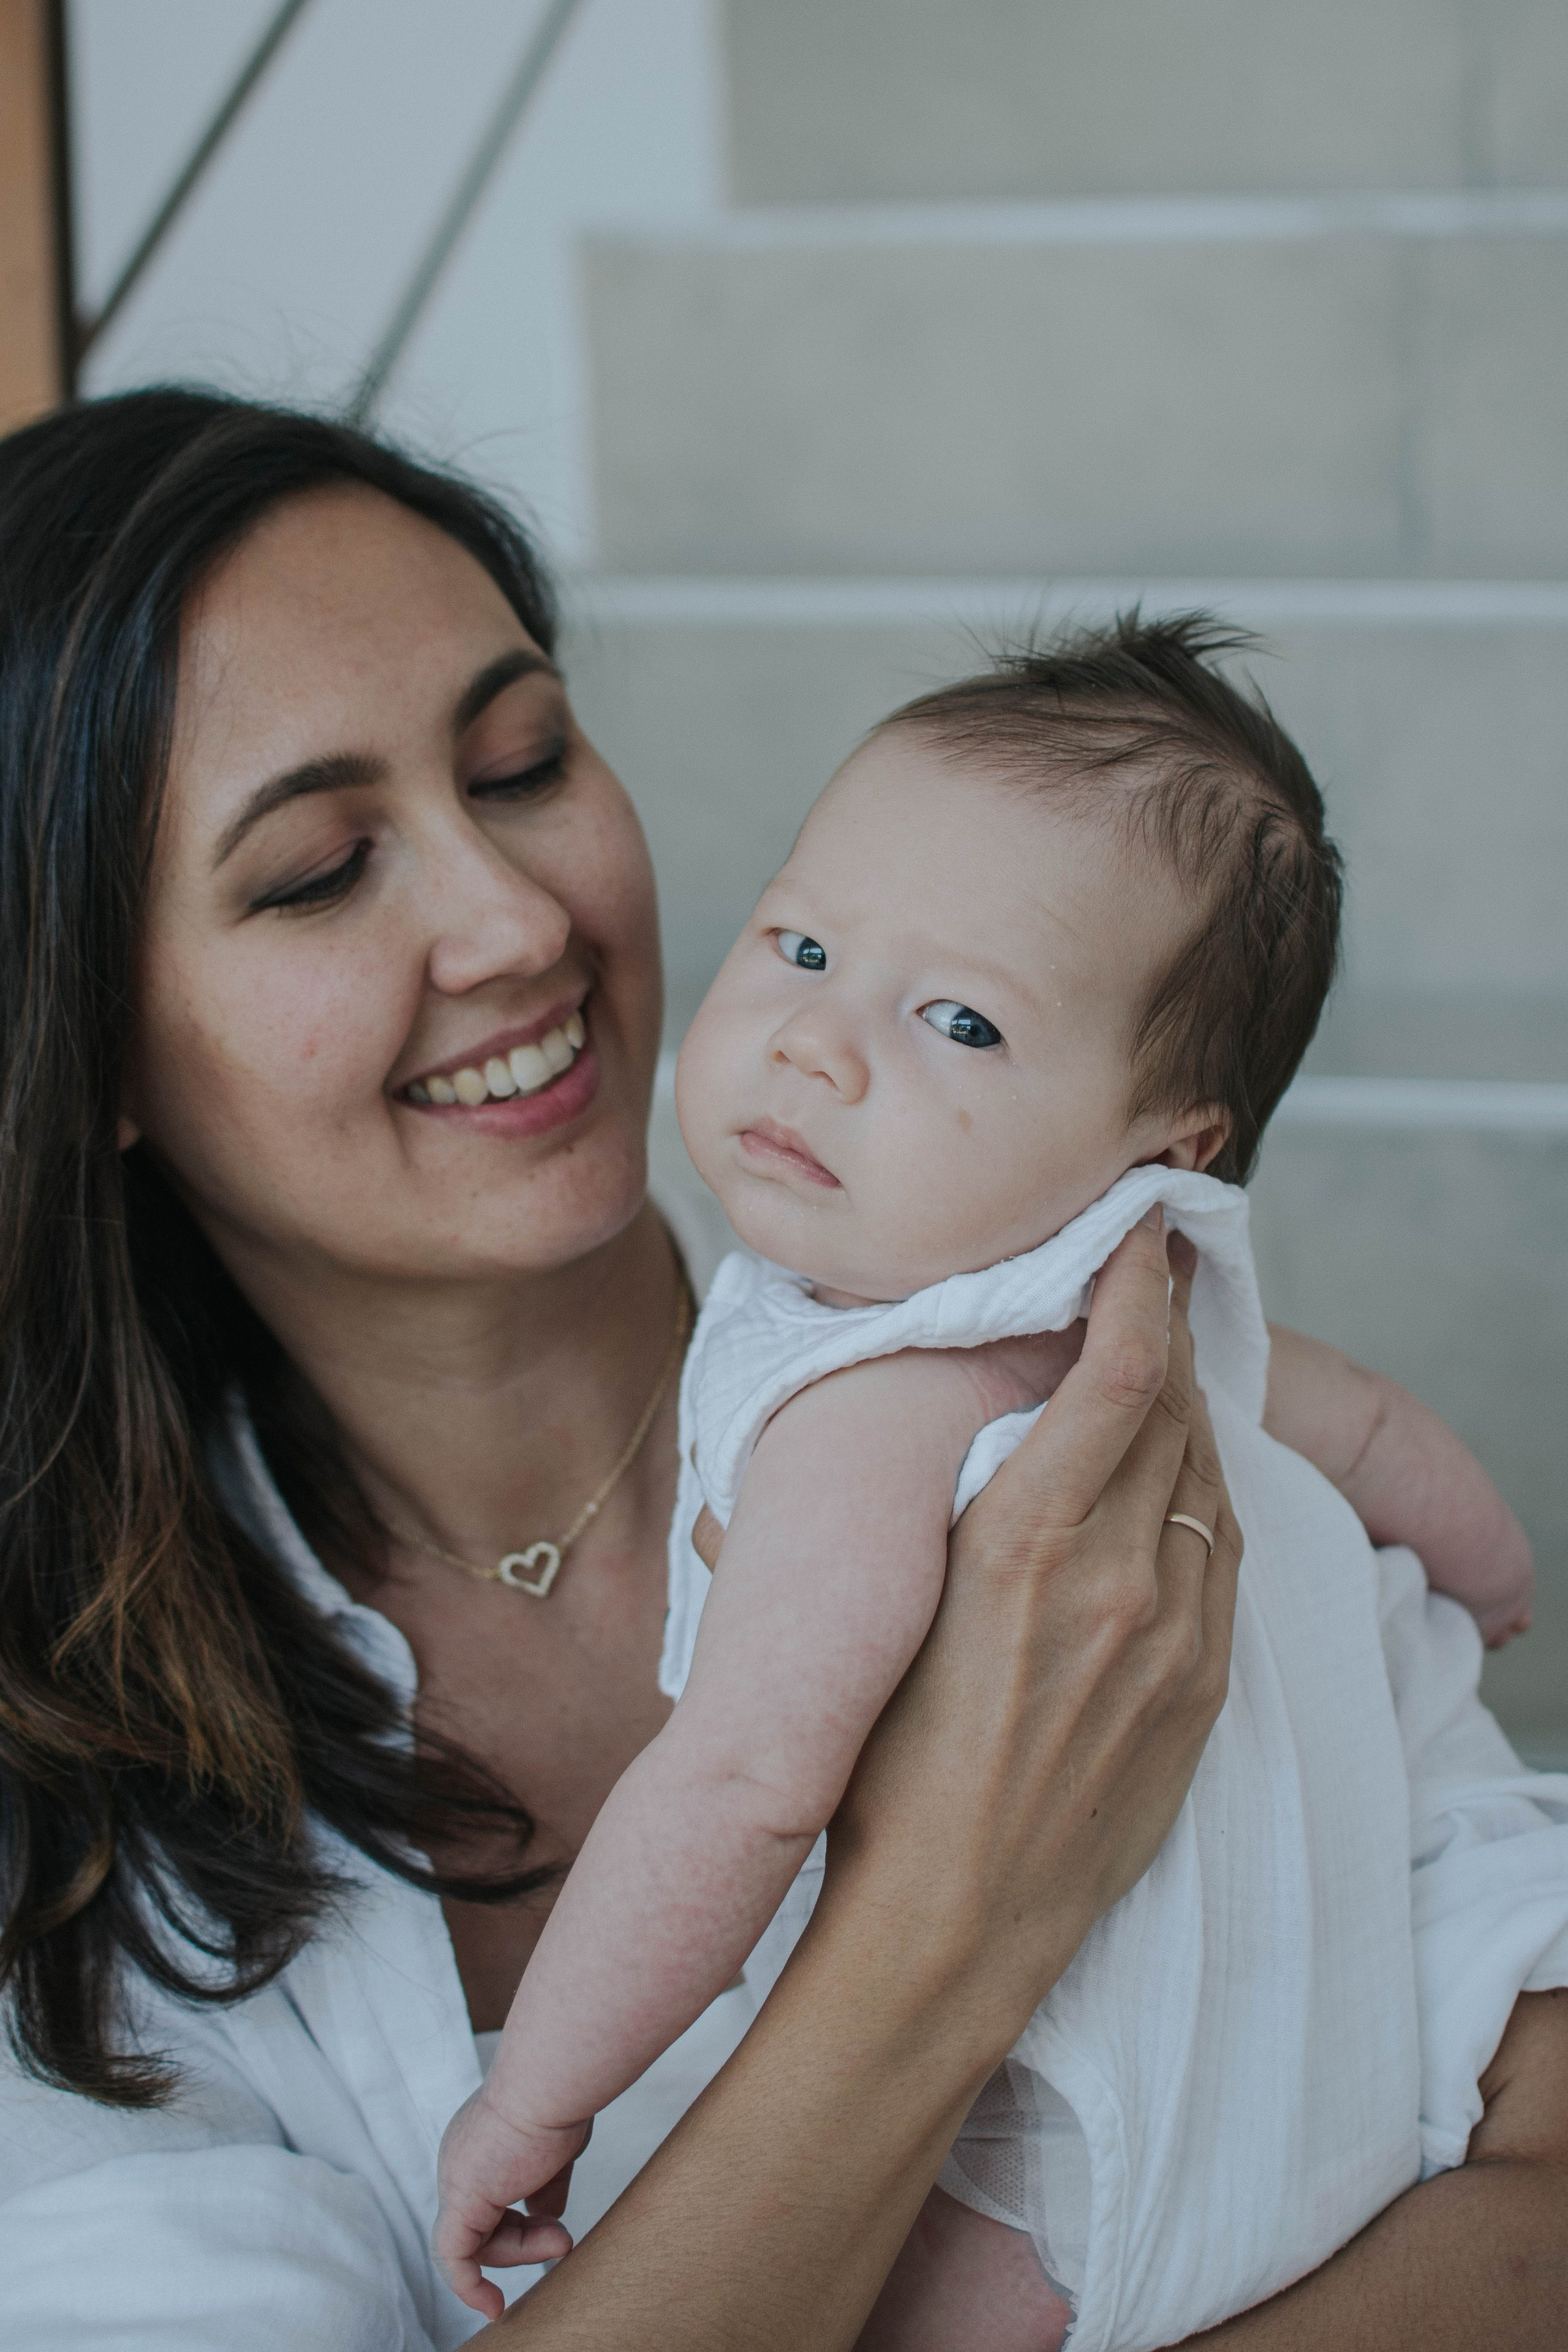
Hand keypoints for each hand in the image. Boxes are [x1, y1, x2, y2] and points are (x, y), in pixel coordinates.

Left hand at [433, 2084, 585, 2320]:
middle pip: (480, 2222)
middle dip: (522, 2241)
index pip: (490, 2198)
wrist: (552, 2080)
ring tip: (562, 2243)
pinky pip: (454, 2258)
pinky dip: (469, 2285)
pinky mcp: (460, 2198)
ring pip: (473, 2241)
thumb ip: (546, 2182)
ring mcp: (456, 2177)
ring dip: (519, 2253)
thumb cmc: (560, 2099)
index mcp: (479, 2142)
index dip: (518, 2223)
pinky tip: (493, 2305)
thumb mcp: (555, 2149)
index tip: (553, 2232)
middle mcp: (460, 2159)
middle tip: (564, 2241)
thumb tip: (545, 2213)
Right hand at [490, 1217, 1242, 2351]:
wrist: (947, 1925)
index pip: (1117, 1376)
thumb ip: (888, 1521)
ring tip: (1161, 1368)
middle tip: (1147, 1282)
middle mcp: (1114, 1577)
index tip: (1141, 1236)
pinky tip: (1180, 1479)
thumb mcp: (875, 1621)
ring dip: (1188, 1412)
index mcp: (1020, 1544)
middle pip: (1171, 1412)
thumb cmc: (880, 1773)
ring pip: (1207, 1480)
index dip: (1138, 1290)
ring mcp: (1170, 1636)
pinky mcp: (1200, 1690)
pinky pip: (1227, 1558)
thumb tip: (798, 1463)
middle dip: (1162, 1335)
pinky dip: (1208, 1499)